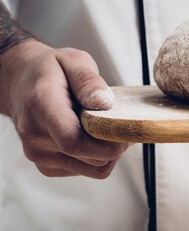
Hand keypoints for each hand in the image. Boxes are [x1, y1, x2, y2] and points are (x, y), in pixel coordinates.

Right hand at [0, 41, 127, 177]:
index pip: (73, 141)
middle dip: (116, 145)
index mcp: (42, 106)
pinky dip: (97, 156)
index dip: (106, 143)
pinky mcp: (47, 165)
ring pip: (93, 168)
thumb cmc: (51, 70)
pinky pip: (85, 170)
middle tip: (124, 124)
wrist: (21, 83)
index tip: (125, 129)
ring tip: (109, 127)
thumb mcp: (73, 60)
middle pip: (89, 158)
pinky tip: (95, 136)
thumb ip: (89, 80)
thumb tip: (104, 102)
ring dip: (109, 152)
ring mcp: (39, 154)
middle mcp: (35, 136)